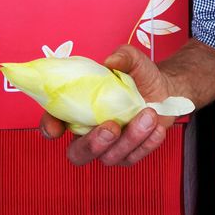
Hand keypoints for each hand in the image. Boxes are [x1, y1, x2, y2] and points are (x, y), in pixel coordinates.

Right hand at [39, 45, 176, 166]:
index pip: (53, 122)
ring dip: (130, 138)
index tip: (56, 128)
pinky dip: (147, 143)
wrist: (165, 89)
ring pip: (110, 157)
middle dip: (93, 144)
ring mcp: (110, 147)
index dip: (49, 127)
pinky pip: (135, 157)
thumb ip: (122, 56)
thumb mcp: (132, 59)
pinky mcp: (130, 154)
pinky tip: (157, 127)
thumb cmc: (139, 76)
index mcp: (78, 109)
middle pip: (78, 153)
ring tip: (148, 114)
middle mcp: (89, 133)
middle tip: (112, 126)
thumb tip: (111, 61)